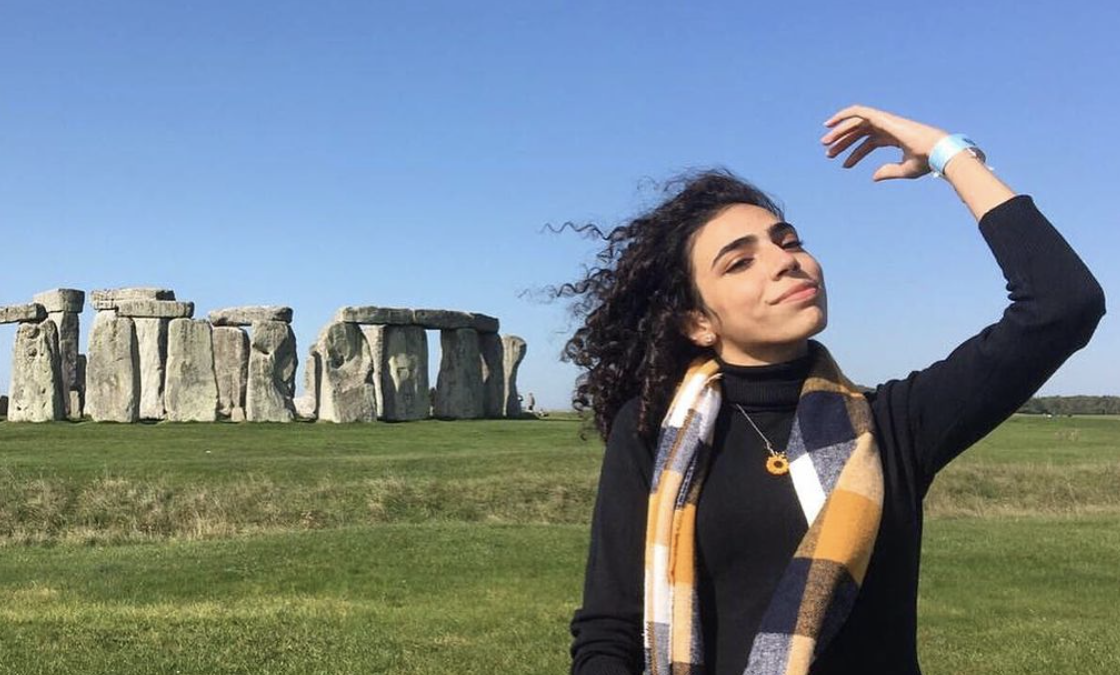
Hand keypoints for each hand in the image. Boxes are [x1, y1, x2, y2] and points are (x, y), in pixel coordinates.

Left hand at [820, 104, 949, 180]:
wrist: (936, 151)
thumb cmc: (925, 161)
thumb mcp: (904, 170)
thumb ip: (888, 171)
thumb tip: (873, 176)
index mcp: (894, 137)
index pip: (869, 143)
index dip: (855, 154)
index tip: (844, 166)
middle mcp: (888, 127)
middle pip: (860, 132)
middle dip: (843, 142)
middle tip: (828, 154)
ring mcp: (885, 121)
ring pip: (856, 123)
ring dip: (840, 131)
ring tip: (825, 144)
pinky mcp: (883, 118)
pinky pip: (859, 112)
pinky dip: (844, 114)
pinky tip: (831, 124)